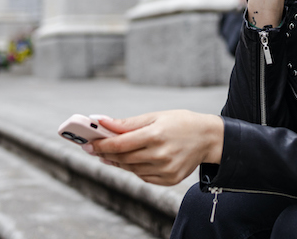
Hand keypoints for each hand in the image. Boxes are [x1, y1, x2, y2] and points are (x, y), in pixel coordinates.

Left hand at [87, 110, 223, 185]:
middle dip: (105, 153)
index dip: (101, 145)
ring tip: (109, 154)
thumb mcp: (155, 116)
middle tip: (93, 148)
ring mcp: (165, 169)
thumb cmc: (180, 122)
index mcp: (156, 134)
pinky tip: (131, 161)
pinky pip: (143, 176)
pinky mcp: (169, 179)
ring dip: (117, 162)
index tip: (88, 143)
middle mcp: (160, 154)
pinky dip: (134, 169)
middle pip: (123, 158)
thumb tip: (102, 121)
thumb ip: (127, 123)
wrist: (207, 138)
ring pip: (131, 169)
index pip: (120, 144)